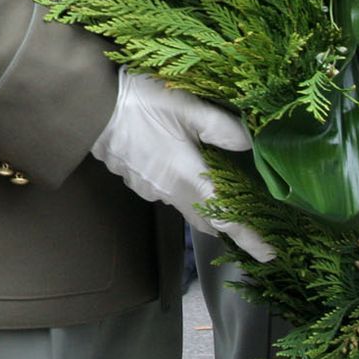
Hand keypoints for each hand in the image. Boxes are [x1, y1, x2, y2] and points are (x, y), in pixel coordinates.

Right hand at [90, 70, 274, 261]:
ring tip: (215, 184)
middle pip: (207, 219)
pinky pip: (164, 191)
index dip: (250, 238)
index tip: (270, 255)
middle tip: (247, 216)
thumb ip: (223, 127)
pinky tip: (176, 163)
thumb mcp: (188, 106)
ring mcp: (149, 188)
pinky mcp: (134, 179)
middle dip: (228, 223)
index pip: (227, 219)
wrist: (88, 106)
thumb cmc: (141, 103)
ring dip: (202, 202)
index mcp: (190, 178)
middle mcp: (171, 191)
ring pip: (185, 205)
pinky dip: (178, 186)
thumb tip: (254, 142)